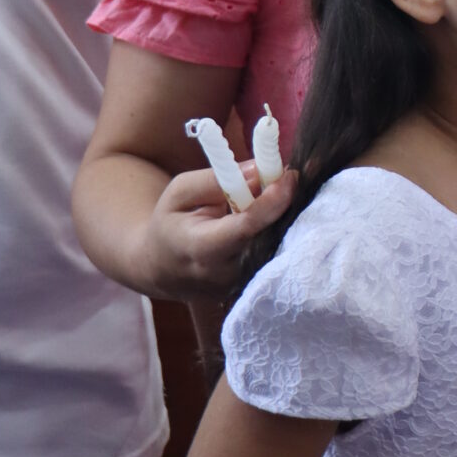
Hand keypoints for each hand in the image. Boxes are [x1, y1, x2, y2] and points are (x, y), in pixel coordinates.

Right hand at [139, 162, 296, 297]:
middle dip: (286, 205)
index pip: (245, 227)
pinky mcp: (255, 286)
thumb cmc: (171, 224)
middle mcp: (226, 272)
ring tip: (282, 191)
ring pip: (278, 246)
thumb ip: (214, 180)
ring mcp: (243, 283)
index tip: (290, 176)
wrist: (164, 268)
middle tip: (292, 176)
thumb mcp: (179, 193)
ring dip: (287, 216)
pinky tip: (278, 210)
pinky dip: (282, 228)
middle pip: (269, 237)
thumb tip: (258, 170)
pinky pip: (278, 253)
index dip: (271, 202)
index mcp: (202, 249)